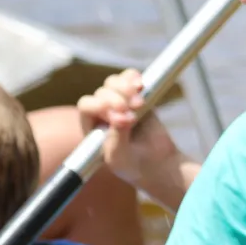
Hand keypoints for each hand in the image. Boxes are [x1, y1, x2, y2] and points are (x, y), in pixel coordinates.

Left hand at [78, 69, 181, 190]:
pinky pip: (130, 78)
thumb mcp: (120, 157)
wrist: (158, 166)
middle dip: (116, 98)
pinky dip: (134, 78)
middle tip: (132, 111)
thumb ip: (116, 137)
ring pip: (114, 82)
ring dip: (126, 88)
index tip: (118, 114)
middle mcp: (102, 112)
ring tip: (140, 103)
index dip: (100, 106)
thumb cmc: (133, 166)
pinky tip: (141, 85)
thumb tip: (121, 116)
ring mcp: (119, 102)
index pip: (87, 106)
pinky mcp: (136, 96)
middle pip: (102, 92)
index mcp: (91, 127)